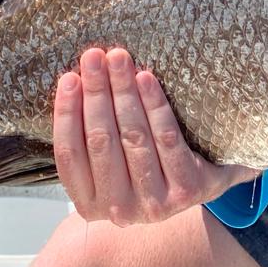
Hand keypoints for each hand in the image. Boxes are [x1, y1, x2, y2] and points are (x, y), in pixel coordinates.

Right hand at [53, 47, 258, 225]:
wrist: (200, 188)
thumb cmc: (145, 168)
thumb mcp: (110, 165)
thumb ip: (88, 138)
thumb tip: (72, 82)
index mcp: (89, 204)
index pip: (69, 154)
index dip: (66, 113)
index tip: (69, 78)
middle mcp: (118, 210)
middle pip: (100, 140)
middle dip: (96, 92)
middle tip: (93, 56)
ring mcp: (154, 204)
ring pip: (133, 136)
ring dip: (123, 91)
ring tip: (118, 58)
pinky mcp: (186, 190)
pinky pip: (166, 138)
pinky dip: (154, 105)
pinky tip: (145, 78)